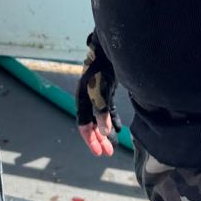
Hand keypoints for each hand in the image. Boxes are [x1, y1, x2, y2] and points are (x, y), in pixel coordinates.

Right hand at [76, 32, 120, 157]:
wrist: (109, 48)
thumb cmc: (102, 69)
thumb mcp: (101, 93)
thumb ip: (102, 113)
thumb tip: (105, 133)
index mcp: (82, 100)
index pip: (83, 125)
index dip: (90, 140)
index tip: (99, 153)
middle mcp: (88, 98)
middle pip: (92, 123)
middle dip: (99, 139)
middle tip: (108, 152)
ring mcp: (98, 93)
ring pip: (100, 118)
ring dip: (106, 131)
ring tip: (113, 144)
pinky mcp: (108, 89)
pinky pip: (108, 109)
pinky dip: (112, 119)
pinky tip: (118, 128)